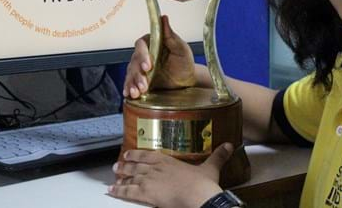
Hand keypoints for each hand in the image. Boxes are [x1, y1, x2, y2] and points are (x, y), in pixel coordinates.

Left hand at [108, 143, 232, 207]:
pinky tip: (111, 192)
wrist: (199, 197)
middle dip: (126, 165)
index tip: (129, 153)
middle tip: (116, 165)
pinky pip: (128, 192)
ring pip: (131, 177)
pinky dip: (119, 191)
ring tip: (114, 176)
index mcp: (170, 161)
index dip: (138, 154)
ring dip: (122, 176)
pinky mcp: (147, 193)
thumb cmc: (203, 184)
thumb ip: (219, 155)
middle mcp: (157, 168)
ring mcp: (150, 180)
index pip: (149, 155)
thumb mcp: (212, 167)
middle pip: (137, 165)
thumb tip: (229, 145)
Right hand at [123, 15, 196, 98]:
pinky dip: (130, 89)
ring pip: (131, 74)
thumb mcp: (181, 48)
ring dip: (133, 83)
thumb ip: (170, 35)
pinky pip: (131, 83)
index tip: (148, 66)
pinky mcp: (139, 80)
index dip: (142, 55)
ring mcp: (140, 68)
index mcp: (152, 43)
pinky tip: (130, 94)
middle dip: (138, 74)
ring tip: (137, 92)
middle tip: (144, 84)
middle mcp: (143, 55)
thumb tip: (164, 18)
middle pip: (134, 62)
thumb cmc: (184, 62)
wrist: (186, 81)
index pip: (141, 46)